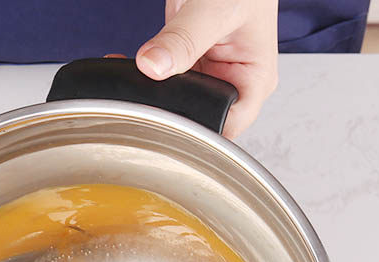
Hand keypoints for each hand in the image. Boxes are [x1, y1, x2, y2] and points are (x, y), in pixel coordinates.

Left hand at [136, 0, 278, 137]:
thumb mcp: (216, 9)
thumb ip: (185, 39)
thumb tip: (152, 66)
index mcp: (254, 81)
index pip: (225, 128)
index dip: (197, 131)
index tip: (167, 123)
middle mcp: (231, 80)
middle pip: (197, 117)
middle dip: (168, 112)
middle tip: (142, 102)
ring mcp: (207, 70)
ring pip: (174, 99)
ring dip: (150, 93)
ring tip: (130, 81)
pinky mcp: (185, 58)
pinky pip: (161, 76)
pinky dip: (141, 72)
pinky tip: (124, 64)